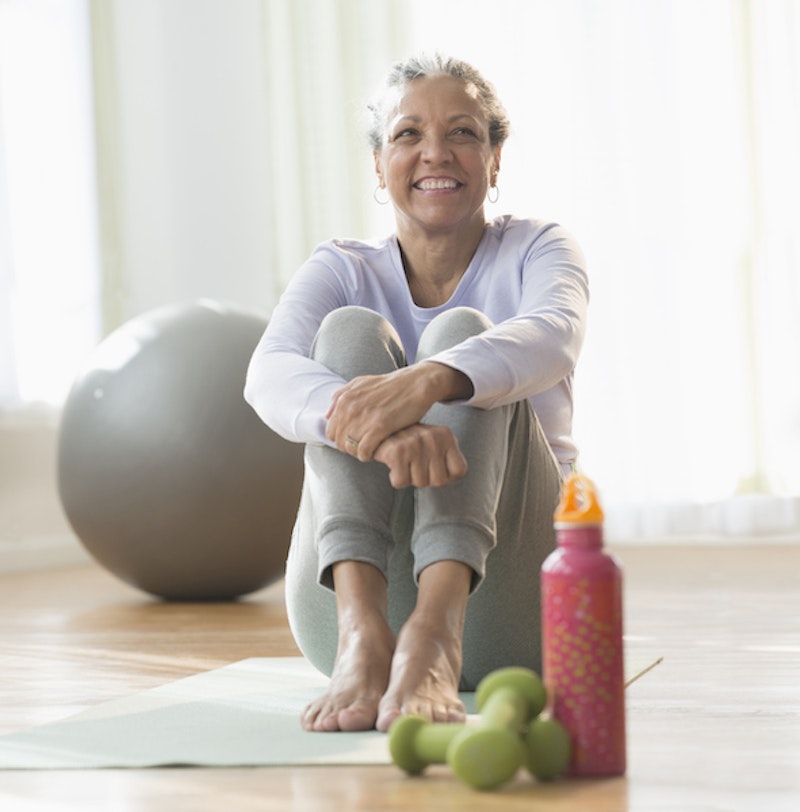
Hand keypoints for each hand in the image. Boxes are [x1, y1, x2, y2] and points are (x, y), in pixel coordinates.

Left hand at [326, 363, 471, 460]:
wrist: (415, 384)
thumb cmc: (390, 385)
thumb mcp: (360, 383)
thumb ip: (340, 396)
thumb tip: (327, 415)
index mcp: (344, 399)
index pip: (331, 431)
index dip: (342, 438)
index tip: (354, 439)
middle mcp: (350, 408)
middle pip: (339, 442)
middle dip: (349, 447)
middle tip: (363, 446)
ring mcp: (364, 418)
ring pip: (350, 449)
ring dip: (359, 452)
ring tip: (370, 449)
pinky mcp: (379, 427)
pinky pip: (363, 451)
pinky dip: (368, 456)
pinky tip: (375, 452)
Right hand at [373, 424, 467, 488]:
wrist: (379, 431)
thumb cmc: (410, 443)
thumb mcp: (435, 444)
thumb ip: (447, 459)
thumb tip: (448, 480)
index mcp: (446, 435)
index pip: (459, 471)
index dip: (447, 475)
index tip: (434, 468)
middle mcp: (433, 438)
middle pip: (439, 481)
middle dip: (426, 479)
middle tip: (416, 465)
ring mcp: (415, 444)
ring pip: (420, 483)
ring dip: (410, 478)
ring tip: (405, 462)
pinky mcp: (397, 452)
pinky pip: (401, 482)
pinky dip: (396, 478)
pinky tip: (395, 465)